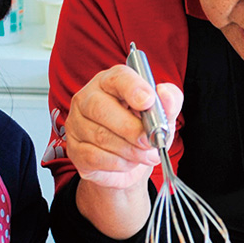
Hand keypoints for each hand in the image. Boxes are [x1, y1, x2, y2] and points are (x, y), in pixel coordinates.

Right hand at [65, 64, 183, 190]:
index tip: (148, 102)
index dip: (132, 88)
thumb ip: (169, 103)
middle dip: (131, 128)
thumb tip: (165, 95)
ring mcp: (76, 123)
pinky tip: (129, 162)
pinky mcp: (74, 149)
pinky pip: (94, 157)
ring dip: (130, 150)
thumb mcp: (163, 116)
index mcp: (111, 82)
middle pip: (100, 108)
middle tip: (150, 141)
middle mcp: (87, 98)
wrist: (131, 164)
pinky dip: (118, 163)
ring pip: (100, 136)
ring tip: (145, 155)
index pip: (117, 77)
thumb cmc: (144, 132)